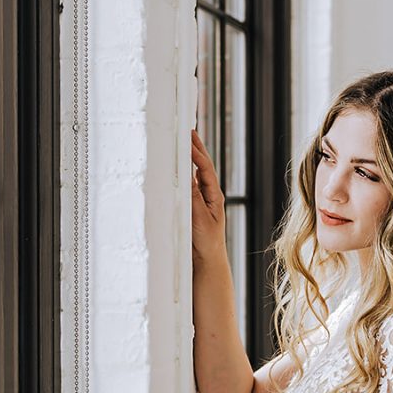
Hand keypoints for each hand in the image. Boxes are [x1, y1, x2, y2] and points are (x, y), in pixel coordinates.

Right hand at [191, 129, 226, 262]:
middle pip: (202, 167)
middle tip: (189, 130)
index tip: (188, 138)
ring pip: (195, 175)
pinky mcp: (193, 208)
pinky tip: (179, 167)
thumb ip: (193, 197)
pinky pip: (188, 186)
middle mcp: (209, 195)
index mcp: (214, 196)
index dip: (197, 153)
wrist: (206, 261)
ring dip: (190, 159)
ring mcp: (201, 201)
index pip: (205, 169)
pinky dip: (183, 174)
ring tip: (184, 142)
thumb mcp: (200, 218)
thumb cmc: (206, 243)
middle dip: (196, 149)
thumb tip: (187, 175)